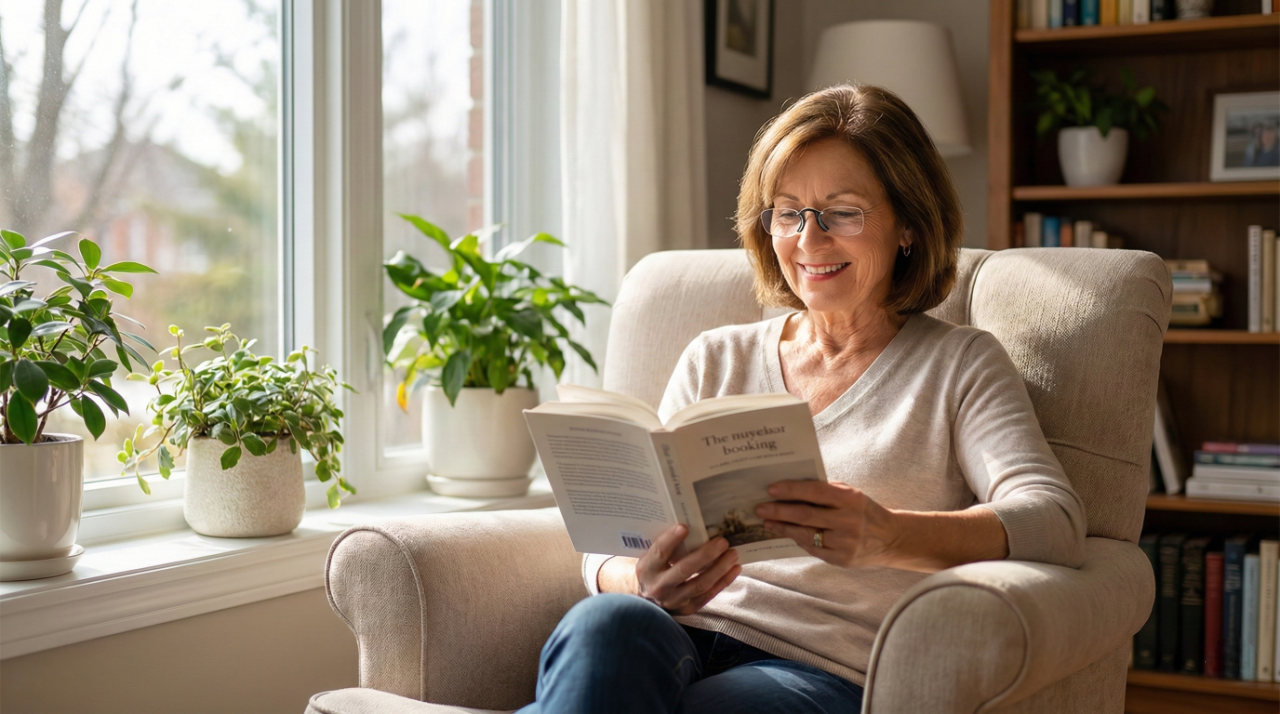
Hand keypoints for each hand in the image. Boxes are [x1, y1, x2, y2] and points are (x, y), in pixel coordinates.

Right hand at [635, 524, 741, 614]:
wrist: (647, 600)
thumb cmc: (653, 570)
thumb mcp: (650, 558)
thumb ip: (665, 546)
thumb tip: (691, 525)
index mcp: (647, 568)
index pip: (659, 552)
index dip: (671, 540)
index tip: (684, 527)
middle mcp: (659, 586)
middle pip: (684, 570)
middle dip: (705, 555)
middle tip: (722, 542)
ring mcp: (674, 600)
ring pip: (700, 584)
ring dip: (719, 568)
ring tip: (733, 554)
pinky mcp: (687, 608)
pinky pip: (708, 595)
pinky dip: (723, 581)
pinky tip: (734, 569)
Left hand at [755, 481, 896, 568]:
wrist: (890, 538)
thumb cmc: (863, 510)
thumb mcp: (851, 494)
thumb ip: (826, 490)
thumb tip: (792, 486)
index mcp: (850, 499)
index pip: (815, 491)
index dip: (791, 490)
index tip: (771, 489)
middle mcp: (848, 521)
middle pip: (805, 515)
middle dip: (779, 511)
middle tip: (760, 508)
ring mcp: (845, 542)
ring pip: (806, 535)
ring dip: (782, 528)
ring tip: (767, 522)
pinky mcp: (842, 559)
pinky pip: (813, 549)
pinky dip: (797, 540)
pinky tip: (786, 533)